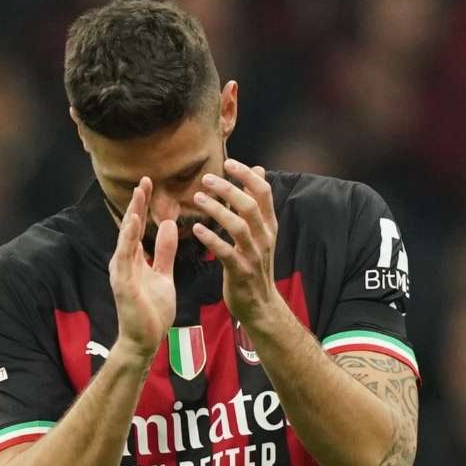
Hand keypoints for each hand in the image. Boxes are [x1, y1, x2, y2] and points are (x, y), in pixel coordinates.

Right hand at [110, 177, 177, 358]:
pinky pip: (125, 258)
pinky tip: (134, 223)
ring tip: (139, 194)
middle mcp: (124, 262)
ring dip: (132, 216)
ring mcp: (121, 272)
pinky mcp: (123, 284)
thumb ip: (164, 252)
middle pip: (130, 227)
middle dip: (137, 204)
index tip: (149, 184)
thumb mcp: (163, 275)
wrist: (145, 341)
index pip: (138, 227)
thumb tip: (168, 226)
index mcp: (134, 259)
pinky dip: (128, 239)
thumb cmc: (152, 311)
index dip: (143, 206)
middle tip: (145, 180)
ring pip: (126, 239)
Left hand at [191, 159, 283, 325]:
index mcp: (269, 225)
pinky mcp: (241, 271)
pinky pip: (226, 252)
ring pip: (238, 226)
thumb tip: (259, 170)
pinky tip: (197, 228)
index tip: (228, 162)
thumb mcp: (262, 232)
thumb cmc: (255, 264)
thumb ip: (258, 202)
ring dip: (217, 210)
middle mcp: (264, 237)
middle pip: (249, 206)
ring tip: (198, 198)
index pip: (263, 192)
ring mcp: (253, 255)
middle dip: (228, 189)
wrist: (260, 304)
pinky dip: (211, 239)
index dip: (247, 175)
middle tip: (206, 179)